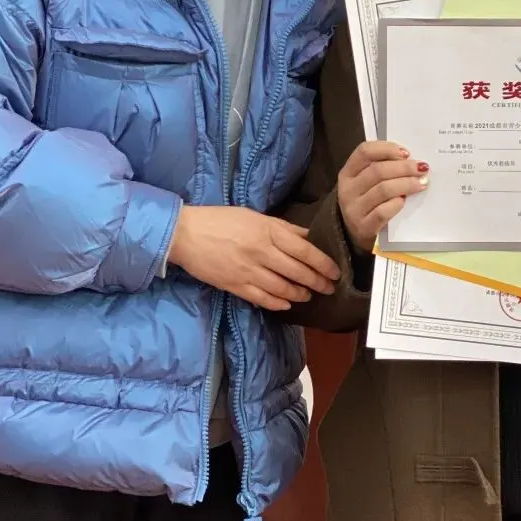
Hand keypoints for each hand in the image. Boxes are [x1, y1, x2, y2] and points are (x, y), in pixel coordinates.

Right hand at [166, 206, 339, 311]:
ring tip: (309, 295)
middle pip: (298, 272)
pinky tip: (287, 303)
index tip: (335, 272)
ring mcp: (249, 271)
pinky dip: (278, 303)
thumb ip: (284, 228)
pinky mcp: (236, 286)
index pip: (305, 251)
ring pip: (283, 288)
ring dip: (300, 294)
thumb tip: (309, 236)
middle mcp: (262, 252)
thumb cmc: (222, 220)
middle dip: (318, 282)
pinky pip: (263, 299)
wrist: (186, 234)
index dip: (324, 264)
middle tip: (329, 288)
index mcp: (268, 231)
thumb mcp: (255, 217)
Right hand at [337, 141, 428, 252]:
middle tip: (421, 168)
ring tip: (422, 183)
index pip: (364, 152)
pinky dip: (396, 204)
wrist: (355, 234)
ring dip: (406, 184)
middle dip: (404, 167)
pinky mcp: (364, 227)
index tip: (406, 153)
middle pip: (378, 171)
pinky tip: (405, 201)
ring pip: (383, 190)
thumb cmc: (367, 203)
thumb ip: (382, 169)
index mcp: (348, 173)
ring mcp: (354, 209)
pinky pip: (383, 212)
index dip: (387, 148)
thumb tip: (411, 160)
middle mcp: (348, 190)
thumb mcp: (366, 183)